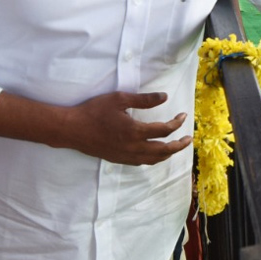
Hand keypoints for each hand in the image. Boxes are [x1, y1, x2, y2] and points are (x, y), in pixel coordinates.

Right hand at [62, 92, 190, 165]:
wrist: (72, 129)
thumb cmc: (94, 111)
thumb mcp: (119, 99)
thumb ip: (144, 99)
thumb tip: (164, 97)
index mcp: (135, 131)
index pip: (164, 130)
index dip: (176, 123)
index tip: (182, 116)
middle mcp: (133, 147)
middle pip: (164, 150)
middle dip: (179, 145)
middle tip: (188, 140)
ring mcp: (125, 156)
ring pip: (153, 160)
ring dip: (168, 154)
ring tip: (176, 147)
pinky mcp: (118, 160)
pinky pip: (141, 163)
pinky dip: (153, 159)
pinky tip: (155, 154)